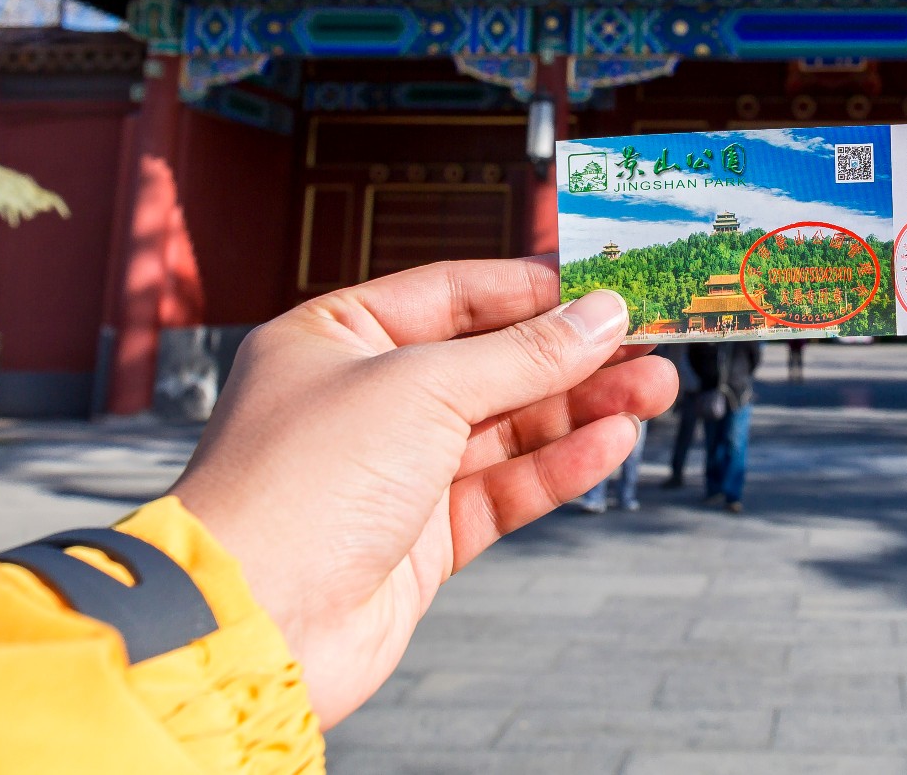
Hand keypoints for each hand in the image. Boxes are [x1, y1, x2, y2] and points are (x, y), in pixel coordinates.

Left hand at [169, 256, 676, 726]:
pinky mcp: (421, 538)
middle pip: (491, 361)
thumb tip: (600, 315)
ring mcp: (393, 470)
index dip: (534, 288)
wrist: (254, 623)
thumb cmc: (298, 486)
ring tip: (652, 389)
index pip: (453, 293)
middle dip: (573, 353)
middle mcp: (363, 399)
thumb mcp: (421, 387)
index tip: (606, 283)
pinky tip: (609, 442)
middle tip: (650, 340)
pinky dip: (558, 465)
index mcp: (335, 336)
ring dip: (581, 407)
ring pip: (507, 427)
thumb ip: (522, 353)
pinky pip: (503, 488)